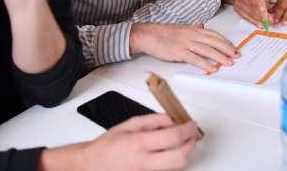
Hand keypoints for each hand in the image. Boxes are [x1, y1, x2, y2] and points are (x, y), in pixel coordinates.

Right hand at [59, 114, 197, 170]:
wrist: (94, 165)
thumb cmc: (108, 146)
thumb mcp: (129, 124)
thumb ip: (152, 120)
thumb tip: (171, 120)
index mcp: (139, 143)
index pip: (173, 136)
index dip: (187, 129)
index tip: (191, 124)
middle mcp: (144, 162)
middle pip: (180, 157)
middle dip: (191, 145)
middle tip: (192, 136)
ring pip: (176, 167)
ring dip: (184, 153)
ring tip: (180, 143)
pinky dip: (172, 162)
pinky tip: (169, 154)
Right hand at [130, 23, 237, 72]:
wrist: (147, 34)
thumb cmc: (162, 33)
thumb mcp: (181, 28)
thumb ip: (193, 28)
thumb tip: (202, 26)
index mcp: (193, 29)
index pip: (214, 35)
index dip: (225, 42)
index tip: (234, 48)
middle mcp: (192, 35)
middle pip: (214, 42)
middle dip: (227, 49)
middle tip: (236, 56)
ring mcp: (186, 43)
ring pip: (207, 50)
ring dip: (220, 57)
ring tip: (228, 63)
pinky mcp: (179, 52)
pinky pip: (194, 58)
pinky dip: (204, 64)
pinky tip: (211, 69)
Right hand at [233, 0, 274, 27]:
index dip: (258, 4)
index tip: (264, 10)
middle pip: (251, 7)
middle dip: (261, 14)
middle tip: (269, 19)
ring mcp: (238, 3)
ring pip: (249, 13)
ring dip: (258, 19)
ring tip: (267, 23)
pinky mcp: (237, 10)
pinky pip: (246, 17)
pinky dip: (253, 21)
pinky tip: (259, 24)